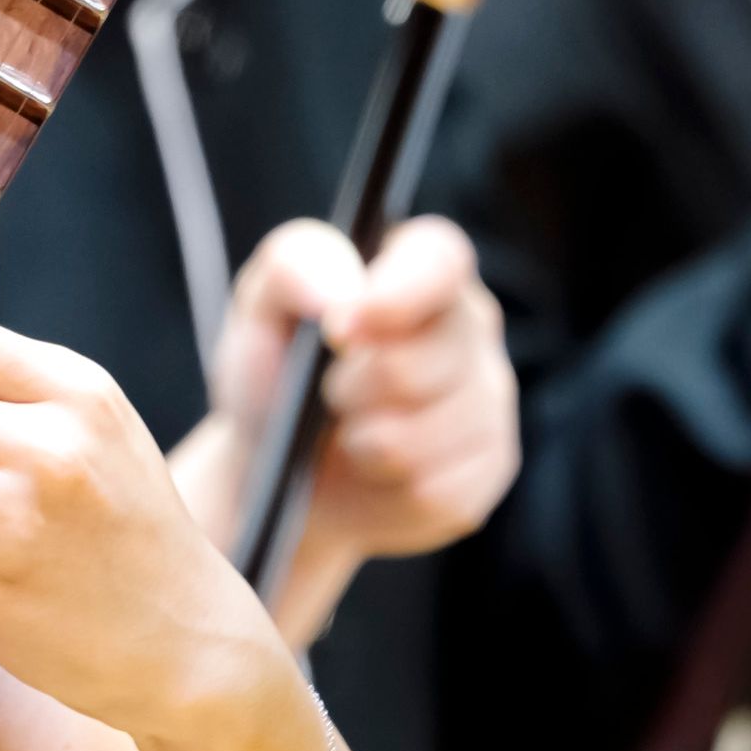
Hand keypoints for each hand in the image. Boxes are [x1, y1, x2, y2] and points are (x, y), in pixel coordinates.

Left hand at [205, 217, 517, 566]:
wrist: (277, 469)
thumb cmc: (276, 373)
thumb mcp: (259, 310)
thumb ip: (290, 268)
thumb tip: (341, 288)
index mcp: (418, 267)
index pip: (440, 260)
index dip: (395, 295)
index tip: (338, 330)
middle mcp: (469, 324)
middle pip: (421, 363)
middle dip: (352, 390)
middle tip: (326, 395)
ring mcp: (489, 396)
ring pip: (425, 436)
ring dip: (364, 445)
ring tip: (347, 435)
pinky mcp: (491, 465)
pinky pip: (438, 489)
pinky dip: (385, 490)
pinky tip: (373, 474)